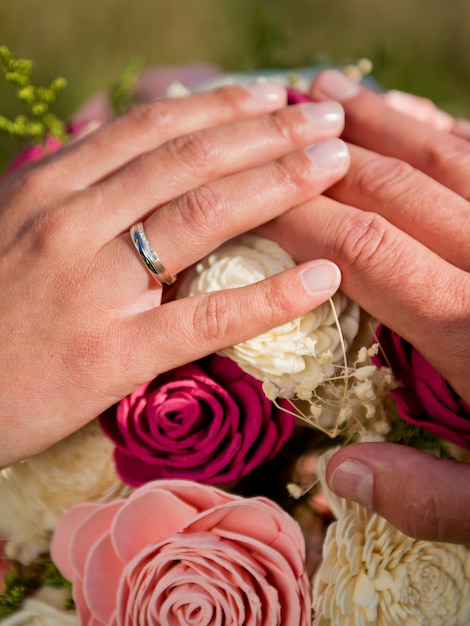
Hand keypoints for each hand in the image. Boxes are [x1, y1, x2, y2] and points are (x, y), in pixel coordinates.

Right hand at [0, 83, 348, 466]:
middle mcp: (74, 221)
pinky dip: (270, 297)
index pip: (154, 129)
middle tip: (326, 120)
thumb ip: (71, 186)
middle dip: (268, 132)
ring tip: (334, 165)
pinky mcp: (112, 353)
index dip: (222, 108)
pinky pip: (205, 318)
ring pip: (202, 216)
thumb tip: (122, 148)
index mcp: (53, 187)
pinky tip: (321, 280)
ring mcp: (94, 286)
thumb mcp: (16, 224)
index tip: (274, 96)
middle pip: (190, 160)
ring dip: (279, 184)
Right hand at [259, 69, 469, 541]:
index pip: (362, 249)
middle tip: (279, 120)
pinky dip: (446, 133)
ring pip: (444, 157)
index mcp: (469, 329)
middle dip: (329, 156)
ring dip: (384, 123)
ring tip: (333, 93)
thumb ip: (427, 496)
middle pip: (395, 190)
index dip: (300, 218)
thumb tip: (341, 474)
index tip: (252, 200)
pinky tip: (416, 120)